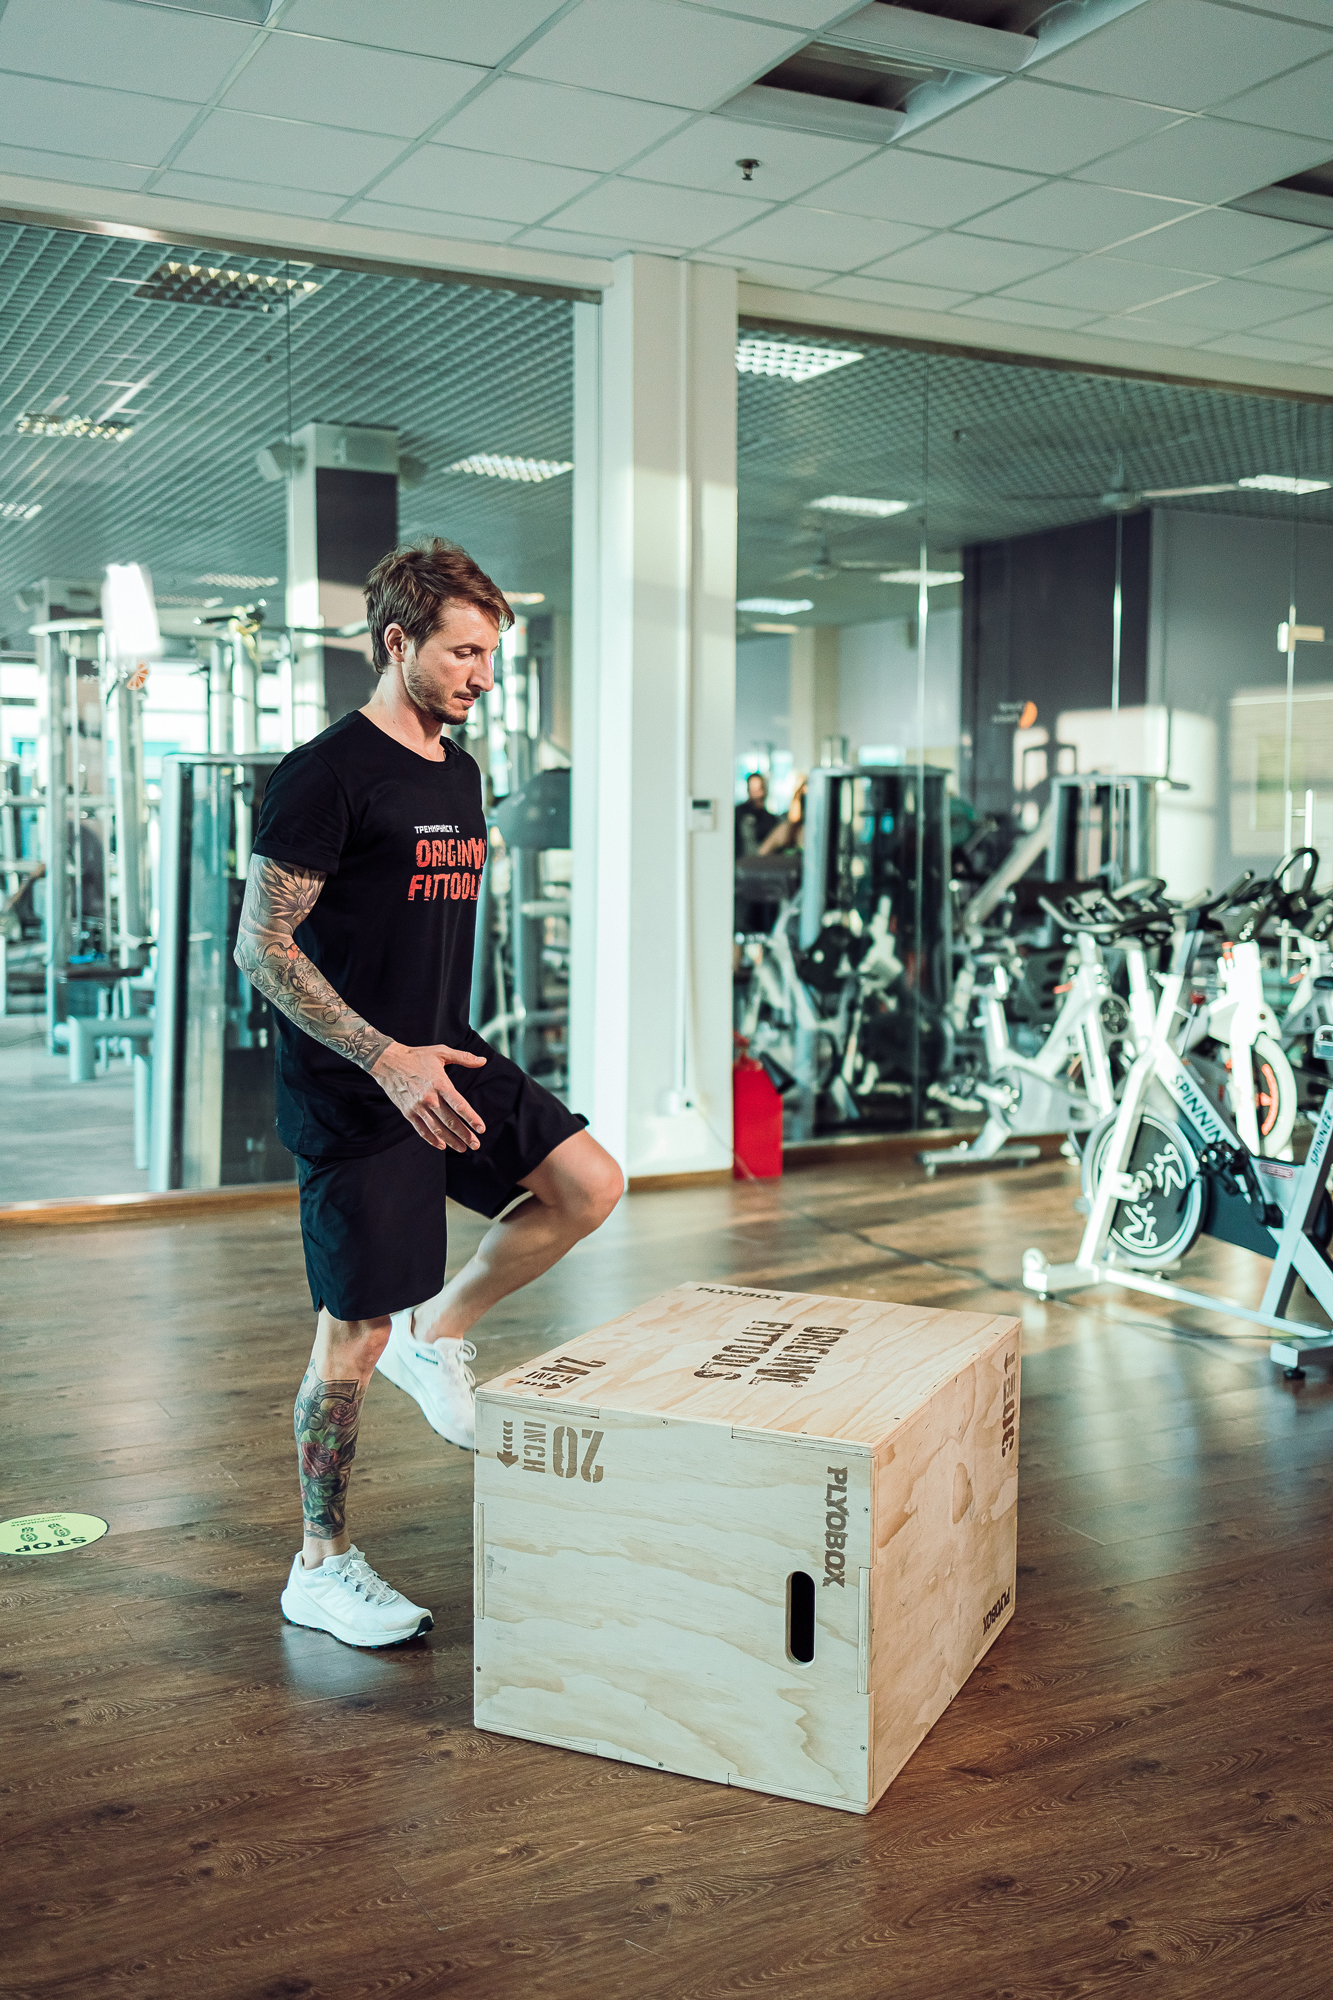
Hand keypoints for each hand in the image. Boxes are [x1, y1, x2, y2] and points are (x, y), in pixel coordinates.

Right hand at [370, 1042, 486, 1151]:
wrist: (387, 1062)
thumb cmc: (416, 1056)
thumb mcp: (441, 1052)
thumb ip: (464, 1058)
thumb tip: (483, 1061)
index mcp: (440, 1084)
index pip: (459, 1105)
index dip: (471, 1118)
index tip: (481, 1128)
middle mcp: (429, 1098)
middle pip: (450, 1121)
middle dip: (465, 1135)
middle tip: (476, 1144)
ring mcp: (418, 1107)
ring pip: (437, 1129)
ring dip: (451, 1141)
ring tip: (463, 1148)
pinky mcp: (408, 1113)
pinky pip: (421, 1130)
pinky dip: (432, 1139)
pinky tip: (442, 1145)